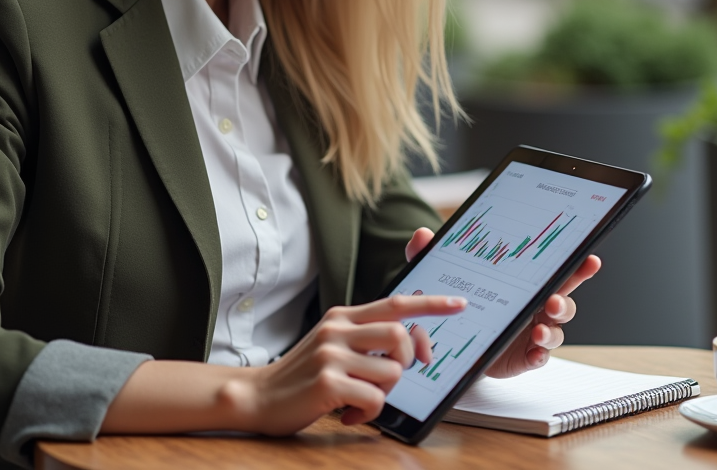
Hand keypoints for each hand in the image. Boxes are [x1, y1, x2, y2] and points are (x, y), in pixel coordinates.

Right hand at [234, 293, 467, 432]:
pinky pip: (375, 398)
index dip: (430, 303)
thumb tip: (406, 343)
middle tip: (390, 378)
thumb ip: (363, 338)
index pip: (395, 302)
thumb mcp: (330, 345)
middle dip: (408, 359)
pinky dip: (368, 412)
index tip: (459, 304)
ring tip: (360, 398)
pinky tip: (348, 413)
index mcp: (342, 317)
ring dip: (385, 392)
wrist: (256, 396)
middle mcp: (337, 329)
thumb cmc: (301, 376)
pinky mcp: (328, 382)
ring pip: (392, 371)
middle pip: (399, 334)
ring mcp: (331, 354)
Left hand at [403, 227, 600, 379]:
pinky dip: (539, 356)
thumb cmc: (463, 301)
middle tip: (555, 302)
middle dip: (565, 301)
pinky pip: (540, 358)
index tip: (589, 259)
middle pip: (563, 302)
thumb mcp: (443, 276)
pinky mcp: (524, 357)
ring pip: (555, 332)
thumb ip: (433, 256)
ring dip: (552, 332)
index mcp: (527, 284)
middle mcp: (536, 308)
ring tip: (539, 332)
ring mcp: (532, 333)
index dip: (576, 267)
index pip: (556, 272)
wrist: (454, 341)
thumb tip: (421, 234)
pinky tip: (533, 354)